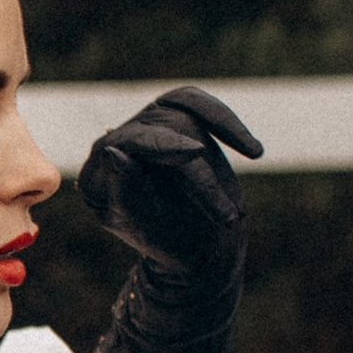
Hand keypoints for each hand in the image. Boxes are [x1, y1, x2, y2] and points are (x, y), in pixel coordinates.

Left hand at [79, 84, 262, 291]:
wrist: (199, 249)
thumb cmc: (169, 243)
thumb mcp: (147, 226)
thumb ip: (128, 190)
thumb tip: (111, 151)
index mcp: (99, 174)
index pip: (127, 144)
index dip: (162, 144)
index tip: (197, 152)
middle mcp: (119, 145)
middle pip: (162, 128)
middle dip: (203, 170)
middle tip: (228, 214)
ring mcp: (147, 129)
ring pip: (185, 109)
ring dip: (222, 143)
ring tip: (245, 186)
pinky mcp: (175, 120)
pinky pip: (197, 103)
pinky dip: (225, 121)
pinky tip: (253, 150)